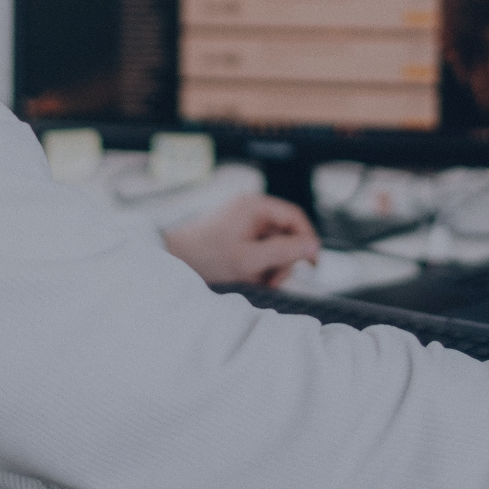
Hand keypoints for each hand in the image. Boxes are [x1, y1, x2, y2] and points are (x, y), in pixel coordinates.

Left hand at [162, 193, 319, 286]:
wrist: (173, 259)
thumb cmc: (207, 256)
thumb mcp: (249, 259)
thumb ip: (284, 252)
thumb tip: (314, 247)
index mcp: (254, 206)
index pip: (295, 217)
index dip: (307, 240)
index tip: (312, 265)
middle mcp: (251, 209)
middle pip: (286, 234)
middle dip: (284, 260)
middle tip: (273, 282)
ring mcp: (244, 221)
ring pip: (274, 245)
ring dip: (271, 266)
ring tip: (256, 281)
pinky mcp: (237, 234)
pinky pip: (260, 250)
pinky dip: (258, 265)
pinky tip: (247, 277)